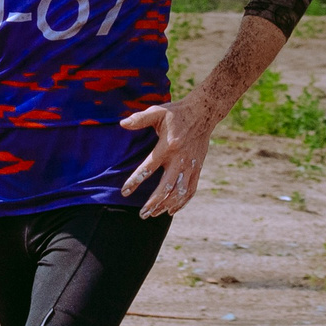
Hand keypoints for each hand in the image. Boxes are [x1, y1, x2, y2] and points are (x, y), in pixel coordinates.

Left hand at [119, 94, 219, 217]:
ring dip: (166, 205)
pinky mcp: (198, 168)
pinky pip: (191, 189)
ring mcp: (190, 165)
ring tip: (154, 214)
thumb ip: (140, 119)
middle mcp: (179, 159)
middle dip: (153, 203)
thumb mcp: (158, 111)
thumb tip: (122, 123)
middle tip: (142, 214)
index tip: (124, 192)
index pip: (148, 168)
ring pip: (179, 192)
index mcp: (167, 146)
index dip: (135, 181)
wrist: (203, 113)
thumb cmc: (176, 112)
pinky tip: (172, 210)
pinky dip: (182, 202)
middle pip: (166, 187)